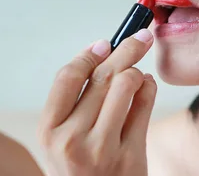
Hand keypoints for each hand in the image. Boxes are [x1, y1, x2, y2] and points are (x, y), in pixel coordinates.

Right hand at [38, 29, 156, 175]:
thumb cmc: (80, 167)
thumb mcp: (62, 138)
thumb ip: (74, 101)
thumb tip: (101, 51)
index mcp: (49, 130)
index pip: (69, 76)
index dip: (89, 54)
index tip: (105, 43)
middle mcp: (72, 140)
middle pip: (102, 76)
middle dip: (126, 48)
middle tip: (141, 36)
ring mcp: (102, 150)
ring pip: (126, 85)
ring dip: (136, 71)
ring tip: (137, 74)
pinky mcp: (131, 158)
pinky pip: (145, 104)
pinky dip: (149, 87)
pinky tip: (146, 87)